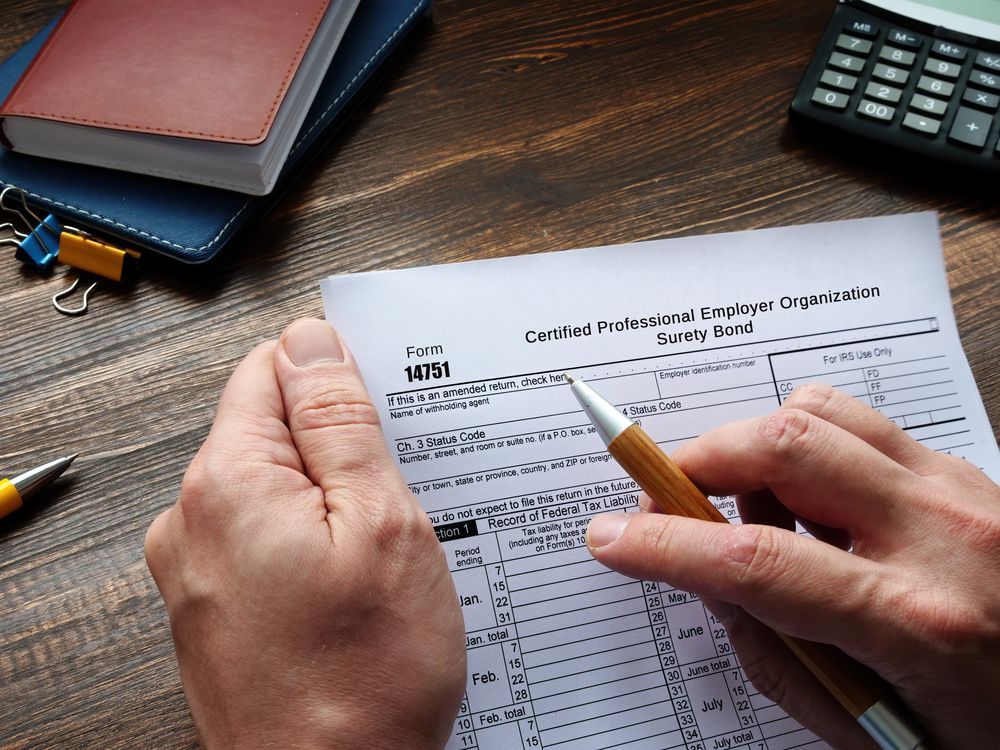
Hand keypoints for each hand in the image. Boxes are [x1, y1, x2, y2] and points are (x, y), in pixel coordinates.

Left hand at [144, 319, 465, 748]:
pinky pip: (265, 538)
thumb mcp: (379, 523)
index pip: (271, 370)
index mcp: (227, 482)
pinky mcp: (214, 606)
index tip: (382, 413)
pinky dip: (312, 542)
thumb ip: (340, 422)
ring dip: (331, 499)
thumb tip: (312, 344)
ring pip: (275, 487)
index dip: (335, 379)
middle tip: (399, 495)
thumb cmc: (363, 678)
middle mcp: (193, 520)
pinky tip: (355, 582)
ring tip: (384, 550)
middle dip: (339, 446)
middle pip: (271, 430)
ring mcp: (197, 568)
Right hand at [585, 384, 999, 748]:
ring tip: (747, 501)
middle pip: (787, 447)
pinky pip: (858, 421)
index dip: (667, 544)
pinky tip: (807, 497)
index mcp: (918, 621)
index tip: (613, 538)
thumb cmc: (978, 727)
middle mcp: (943, 535)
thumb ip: (772, 653)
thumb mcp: (865, 726)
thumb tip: (704, 576)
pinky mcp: (962, 469)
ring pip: (819, 412)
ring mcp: (960, 489)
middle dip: (701, 462)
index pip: (759, 562)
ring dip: (754, 445)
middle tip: (666, 498)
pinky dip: (805, 443)